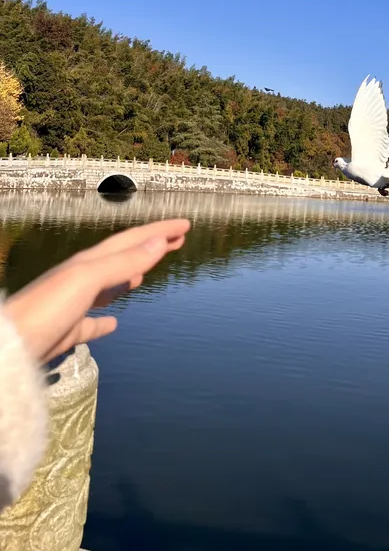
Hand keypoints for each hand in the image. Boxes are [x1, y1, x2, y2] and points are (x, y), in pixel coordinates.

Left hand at [5, 218, 189, 362]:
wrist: (9, 348)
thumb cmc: (45, 310)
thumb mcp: (87, 279)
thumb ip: (122, 261)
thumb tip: (158, 242)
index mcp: (89, 263)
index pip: (132, 241)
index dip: (159, 231)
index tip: (186, 225)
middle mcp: (82, 279)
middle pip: (124, 257)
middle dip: (151, 247)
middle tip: (177, 240)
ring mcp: (74, 305)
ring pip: (109, 287)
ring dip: (130, 276)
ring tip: (146, 272)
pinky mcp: (68, 332)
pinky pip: (92, 322)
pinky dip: (106, 320)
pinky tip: (113, 323)